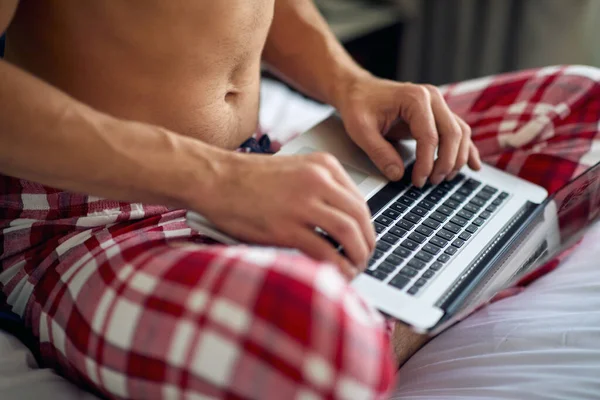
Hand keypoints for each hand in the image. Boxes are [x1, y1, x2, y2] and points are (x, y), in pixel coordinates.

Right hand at [194, 151, 375, 278]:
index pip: (360, 200)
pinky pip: (325, 251)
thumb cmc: (248, 180)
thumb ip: (320, 191)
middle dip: (367, 243)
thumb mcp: (294, 172)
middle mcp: (318, 181)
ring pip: (349, 234)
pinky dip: (337, 266)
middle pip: (360, 217)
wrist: (214, 179)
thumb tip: (342, 225)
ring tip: (355, 268)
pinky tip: (338, 275)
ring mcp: (303, 203)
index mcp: (323, 165)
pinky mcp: (286, 227)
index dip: (366, 226)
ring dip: (357, 256)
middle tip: (364, 258)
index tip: (364, 240)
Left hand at [334, 75, 481, 186]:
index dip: (426, 163)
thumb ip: (379, 153)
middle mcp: (432, 98)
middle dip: (445, 163)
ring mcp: (438, 105)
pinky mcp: (438, 114)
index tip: (418, 181)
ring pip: (460, 133)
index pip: (430, 137)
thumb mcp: (361, 130)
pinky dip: (467, 149)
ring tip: (442, 179)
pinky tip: (473, 166)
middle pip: (453, 134)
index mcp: (415, 98)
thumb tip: (398, 175)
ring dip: (456, 158)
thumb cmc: (359, 106)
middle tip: (431, 182)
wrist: (358, 90)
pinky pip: (458, 131)